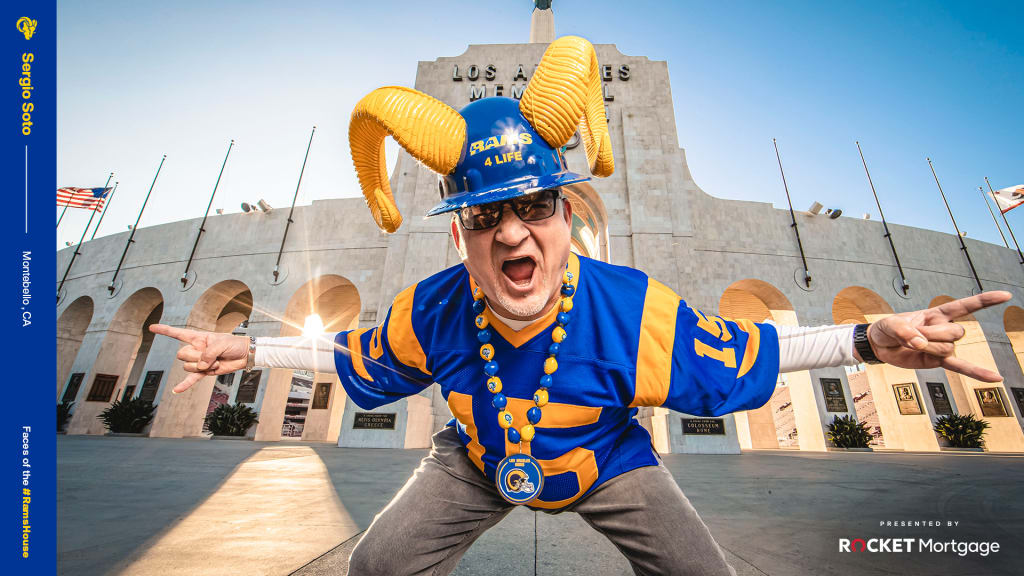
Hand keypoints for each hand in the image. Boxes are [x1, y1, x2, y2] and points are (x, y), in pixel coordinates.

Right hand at [149, 324, 250, 392]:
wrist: (245, 355)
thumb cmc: (234, 344)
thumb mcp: (222, 343)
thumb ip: (208, 353)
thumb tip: (200, 366)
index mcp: (199, 338)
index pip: (178, 334)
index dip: (165, 330)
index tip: (152, 328)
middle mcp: (196, 349)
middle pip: (182, 354)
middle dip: (196, 356)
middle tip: (213, 355)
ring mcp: (199, 361)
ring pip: (188, 367)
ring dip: (204, 366)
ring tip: (217, 362)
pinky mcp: (205, 372)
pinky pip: (191, 379)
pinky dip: (184, 385)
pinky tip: (176, 390)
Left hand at [863, 291, 1011, 382]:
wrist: (880, 345)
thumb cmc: (888, 329)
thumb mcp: (890, 323)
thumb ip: (904, 330)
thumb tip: (921, 344)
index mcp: (936, 314)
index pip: (964, 306)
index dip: (984, 300)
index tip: (1005, 295)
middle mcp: (944, 329)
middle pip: (954, 332)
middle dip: (933, 334)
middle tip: (914, 335)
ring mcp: (943, 346)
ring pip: (948, 348)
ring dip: (929, 348)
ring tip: (914, 346)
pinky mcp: (938, 361)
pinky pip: (960, 367)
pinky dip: (977, 373)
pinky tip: (995, 378)